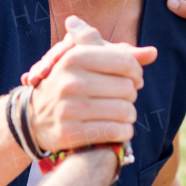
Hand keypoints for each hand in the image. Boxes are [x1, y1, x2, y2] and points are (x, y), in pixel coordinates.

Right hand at [27, 16, 155, 153]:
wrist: (33, 118)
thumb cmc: (69, 84)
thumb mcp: (85, 60)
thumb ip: (119, 53)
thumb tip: (153, 52)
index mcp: (73, 57)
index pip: (125, 62)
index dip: (136, 72)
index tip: (132, 79)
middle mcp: (70, 82)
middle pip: (128, 88)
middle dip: (131, 95)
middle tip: (122, 98)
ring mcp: (68, 108)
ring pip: (125, 111)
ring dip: (129, 115)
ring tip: (122, 114)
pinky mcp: (70, 133)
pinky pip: (115, 132)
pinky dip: (124, 131)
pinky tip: (118, 128)